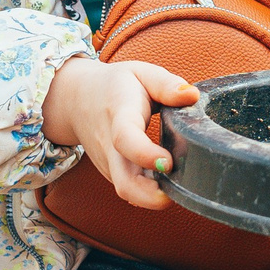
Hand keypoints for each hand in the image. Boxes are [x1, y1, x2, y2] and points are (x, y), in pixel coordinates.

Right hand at [42, 57, 200, 209]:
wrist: (77, 99)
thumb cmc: (115, 85)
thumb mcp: (141, 72)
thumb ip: (166, 84)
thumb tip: (193, 96)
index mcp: (119, 116)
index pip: (125, 139)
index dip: (145, 154)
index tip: (168, 162)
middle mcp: (111, 146)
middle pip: (124, 183)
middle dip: (151, 197)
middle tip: (178, 192)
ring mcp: (111, 164)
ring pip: (128, 192)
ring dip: (154, 197)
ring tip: (181, 186)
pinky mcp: (114, 173)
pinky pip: (132, 190)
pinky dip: (151, 193)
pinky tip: (170, 183)